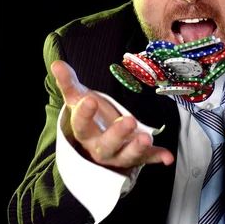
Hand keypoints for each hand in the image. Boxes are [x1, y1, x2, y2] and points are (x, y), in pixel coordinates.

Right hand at [51, 61, 174, 172]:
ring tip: (146, 137)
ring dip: (137, 148)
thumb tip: (57, 64)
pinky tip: (167, 157)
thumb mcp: (79, 99)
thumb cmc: (92, 116)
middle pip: (106, 145)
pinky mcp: (137, 157)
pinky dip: (157, 158)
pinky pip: (147, 159)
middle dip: (117, 134)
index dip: (84, 114)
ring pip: (127, 155)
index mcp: (85, 133)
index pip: (81, 126)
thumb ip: (69, 83)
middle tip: (129, 120)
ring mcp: (120, 154)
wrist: (102, 139)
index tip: (90, 100)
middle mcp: (100, 148)